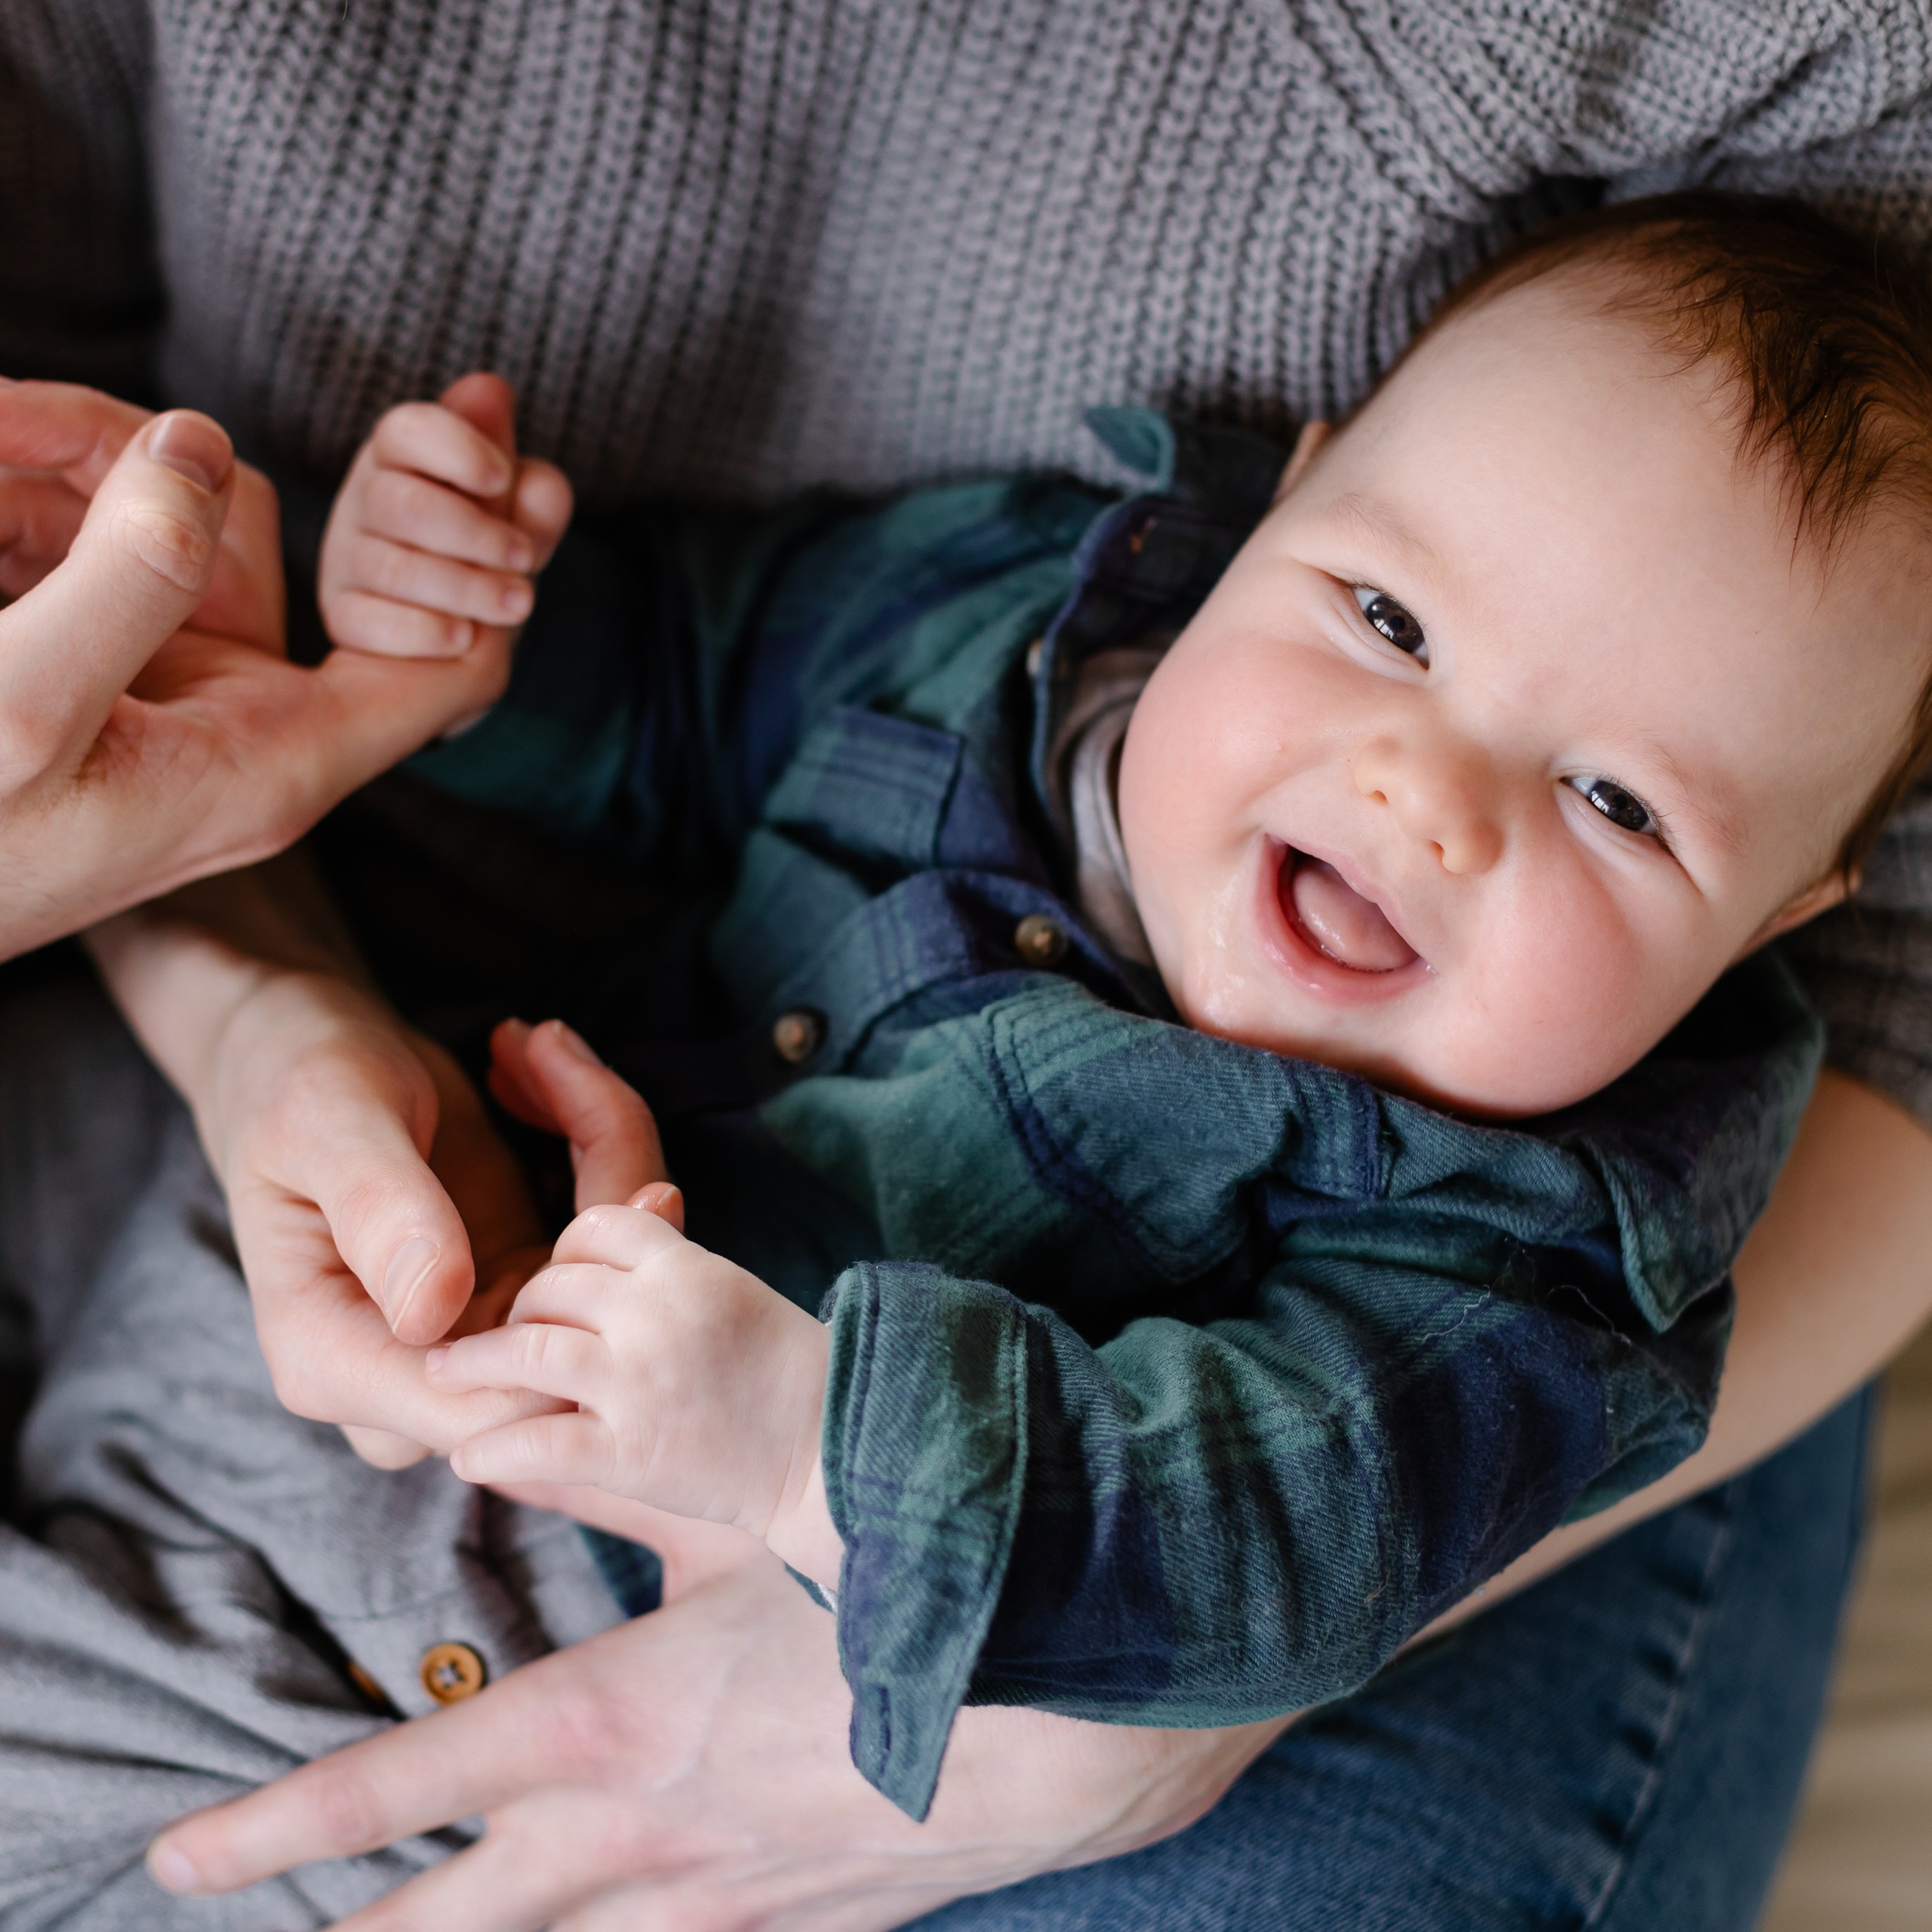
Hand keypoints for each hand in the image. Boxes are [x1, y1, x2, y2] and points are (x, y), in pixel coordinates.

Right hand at [0, 380, 516, 957]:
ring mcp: (165, 693)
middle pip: (254, 536)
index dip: (483, 559)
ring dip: (57, 463)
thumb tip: (199, 446)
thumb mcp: (29, 705)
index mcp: (274, 759)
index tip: (496, 456)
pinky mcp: (92, 673)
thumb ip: (131, 575)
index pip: (444, 666)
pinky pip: (87, 552)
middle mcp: (240, 722)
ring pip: (155, 521)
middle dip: (136, 449)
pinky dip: (24, 508)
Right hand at [92, 869, 677, 1462]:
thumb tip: (431, 1313)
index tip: (628, 1189)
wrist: (295, 1051)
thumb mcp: (325, 1125)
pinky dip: (608, 1152)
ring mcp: (477, 1333)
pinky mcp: (525, 1283)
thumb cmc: (288, 1083)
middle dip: (613, 1215)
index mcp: (334, 1364)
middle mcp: (412, 1371)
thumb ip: (378, 1211)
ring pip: (603, 1293)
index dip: (578, 1331)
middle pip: (567, 1359)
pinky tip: (554, 1071)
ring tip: (550, 1055)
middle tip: (585, 1088)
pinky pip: (604, 1246)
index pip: (484, 1413)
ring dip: (613, 1162)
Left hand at [147, 1527, 1284, 1930]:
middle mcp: (631, 1835)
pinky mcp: (771, 1926)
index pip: (409, 1786)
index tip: (183, 1848)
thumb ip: (613, 1480)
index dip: (283, 1821)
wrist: (1040, 1715)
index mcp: (608, 1726)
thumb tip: (508, 1432)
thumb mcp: (738, 1521)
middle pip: (452, 1921)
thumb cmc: (880, 1595)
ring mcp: (703, 1900)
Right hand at [319, 372, 571, 659]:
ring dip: (466, 588)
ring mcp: (348, 560)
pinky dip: (423, 632)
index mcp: (405, 460)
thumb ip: (527, 477)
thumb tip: (492, 397)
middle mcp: (367, 502)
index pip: (407, 431)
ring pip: (391, 568)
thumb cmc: (495, 560)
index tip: (501, 478)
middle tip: (524, 558)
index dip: (456, 449)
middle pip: (402, 505)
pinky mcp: (343, 616)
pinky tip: (462, 637)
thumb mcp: (526, 519)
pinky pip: (368, 622)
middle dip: (476, 535)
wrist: (467, 635)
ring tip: (517, 602)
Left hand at [428, 1169, 841, 1584]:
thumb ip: (667, 1267)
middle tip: (508, 1337)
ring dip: (473, 1366)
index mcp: (687, 1267)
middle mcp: (657, 1314)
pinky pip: (534, 1444)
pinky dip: (491, 1451)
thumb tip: (601, 1242)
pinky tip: (468, 1458)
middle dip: (523, 1310)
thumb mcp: (731, 1291)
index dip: (568, 1253)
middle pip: (552, 1284)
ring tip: (445, 1374)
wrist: (830, 1450)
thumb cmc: (785, 1372)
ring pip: (525, 1352)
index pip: (595, 1228)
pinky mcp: (628, 1452)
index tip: (560, 1284)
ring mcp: (639, 1383)